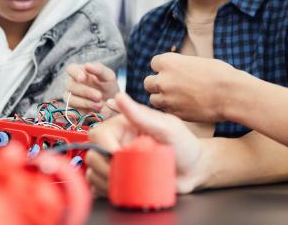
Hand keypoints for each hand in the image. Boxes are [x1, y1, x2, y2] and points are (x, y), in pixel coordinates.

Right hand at [65, 62, 118, 115]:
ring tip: (100, 105)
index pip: (70, 69)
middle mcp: (71, 84)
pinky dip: (81, 113)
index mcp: (78, 72)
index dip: (75, 73)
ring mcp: (69, 98)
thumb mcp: (108, 76)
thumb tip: (87, 65)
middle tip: (99, 96)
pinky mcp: (71, 112)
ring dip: (85, 103)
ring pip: (70, 100)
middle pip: (70, 86)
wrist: (111, 105)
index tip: (83, 78)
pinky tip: (91, 113)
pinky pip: (70, 113)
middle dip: (85, 91)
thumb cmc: (107, 86)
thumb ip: (99, 69)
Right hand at [86, 93, 205, 195]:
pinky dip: (105, 192)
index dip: (104, 147)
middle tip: (125, 175)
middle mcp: (116, 143)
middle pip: (93, 154)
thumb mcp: (167, 127)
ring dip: (105, 182)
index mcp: (123, 126)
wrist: (194, 170)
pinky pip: (100, 187)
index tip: (119, 156)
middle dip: (104, 168)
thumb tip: (119, 96)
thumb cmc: (184, 144)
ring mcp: (117, 163)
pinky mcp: (119, 180)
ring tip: (128, 184)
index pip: (99, 134)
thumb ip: (142, 115)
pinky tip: (121, 191)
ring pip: (94, 173)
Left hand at [144, 53, 246, 121]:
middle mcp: (163, 79)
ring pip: (153, 99)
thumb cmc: (219, 75)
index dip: (163, 68)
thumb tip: (176, 71)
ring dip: (162, 98)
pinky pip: (166, 111)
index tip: (171, 71)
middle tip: (171, 87)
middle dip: (157, 84)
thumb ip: (181, 67)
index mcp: (169, 62)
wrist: (230, 94)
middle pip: (148, 82)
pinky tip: (185, 107)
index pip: (154, 63)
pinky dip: (172, 109)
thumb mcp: (197, 62)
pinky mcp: (175, 114)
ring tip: (178, 98)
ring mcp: (167, 98)